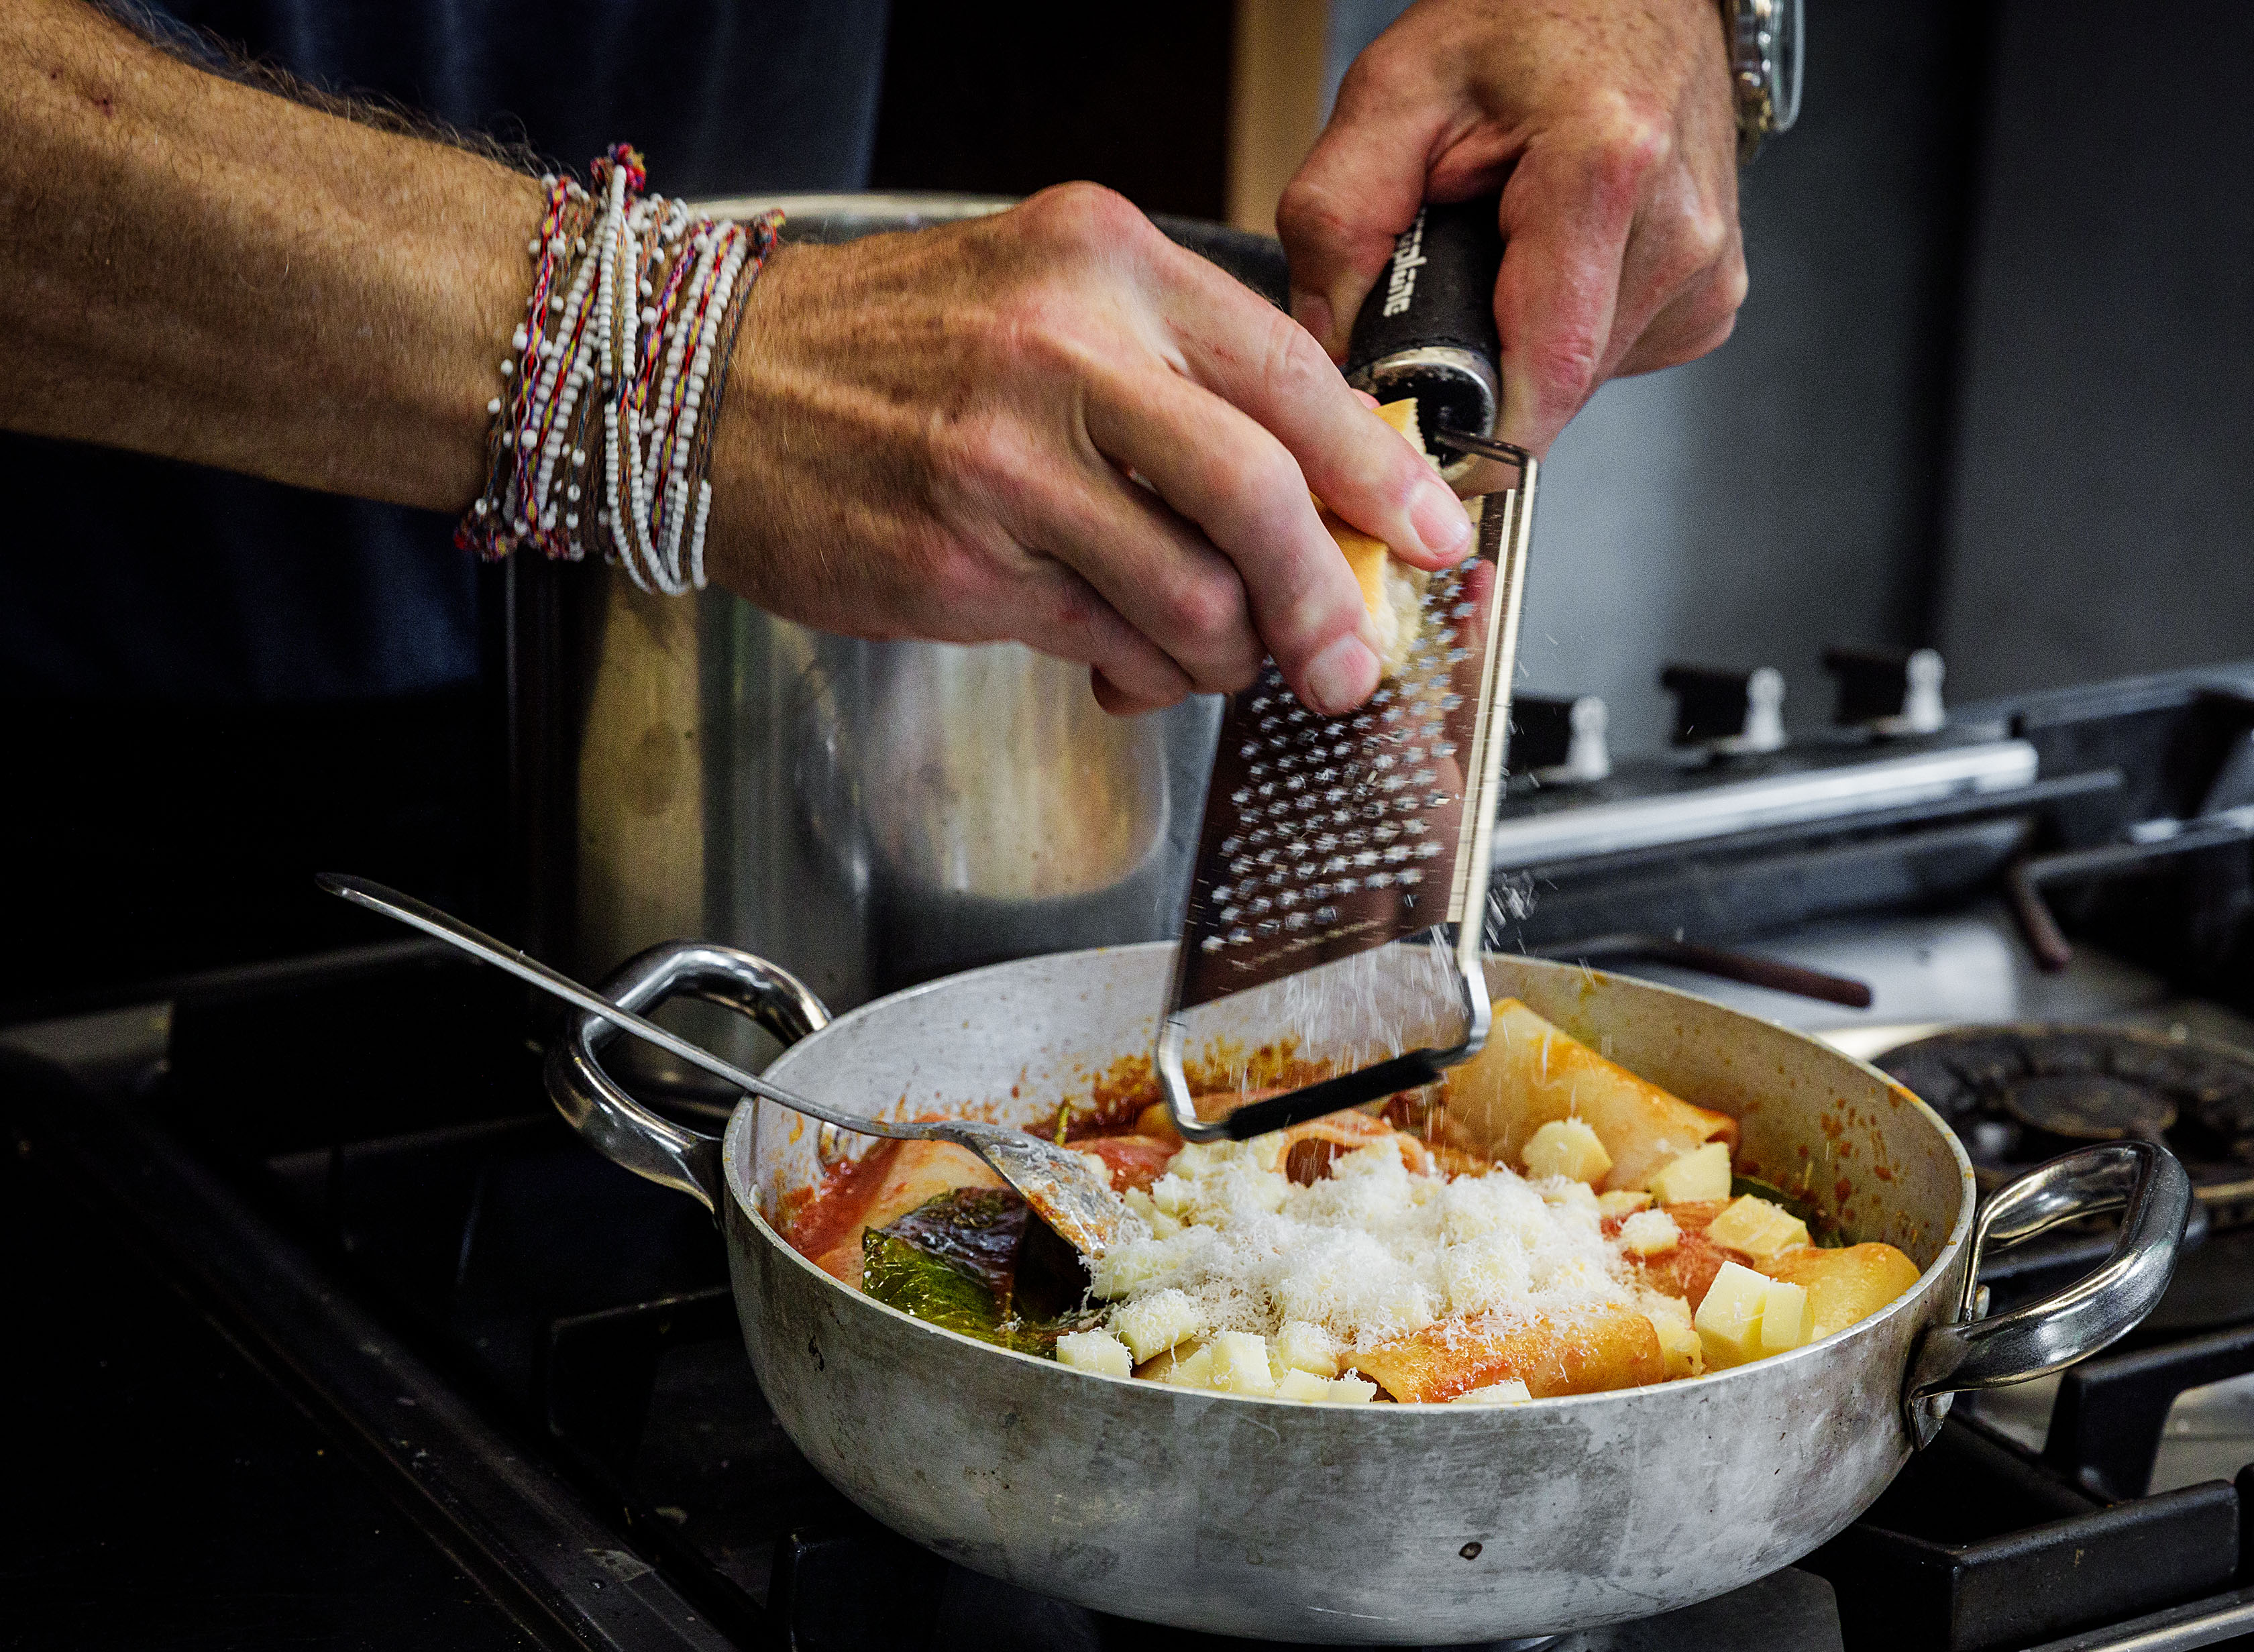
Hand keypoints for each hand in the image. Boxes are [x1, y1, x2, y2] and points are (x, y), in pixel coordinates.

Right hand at [704, 184, 1474, 715]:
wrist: (709, 388)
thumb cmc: (890, 351)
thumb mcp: (1045, 295)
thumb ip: (1177, 373)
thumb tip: (1315, 494)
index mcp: (1105, 261)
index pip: (1290, 377)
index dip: (1378, 475)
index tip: (1428, 535)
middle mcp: (1061, 350)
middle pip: (1259, 494)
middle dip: (1327, 598)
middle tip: (1347, 655)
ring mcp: (1003, 462)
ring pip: (1192, 593)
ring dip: (1228, 651)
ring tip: (1214, 654)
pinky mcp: (958, 563)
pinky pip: (1108, 641)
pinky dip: (1144, 671)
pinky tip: (1131, 663)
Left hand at [1277, 0, 1743, 455]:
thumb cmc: (1525, 20)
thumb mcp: (1395, 91)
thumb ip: (1338, 220)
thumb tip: (1329, 349)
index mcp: (1604, 171)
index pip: (1542, 380)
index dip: (1466, 436)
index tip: (1413, 440)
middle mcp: (1676, 234)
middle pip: (1551, 392)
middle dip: (1479, 373)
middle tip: (1446, 292)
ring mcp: (1705, 272)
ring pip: (1580, 385)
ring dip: (1523, 348)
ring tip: (1505, 257)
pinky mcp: (1710, 298)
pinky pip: (1615, 360)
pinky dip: (1567, 331)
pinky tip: (1554, 262)